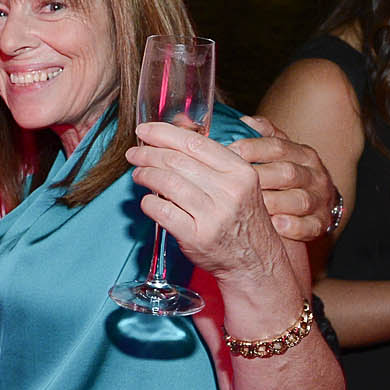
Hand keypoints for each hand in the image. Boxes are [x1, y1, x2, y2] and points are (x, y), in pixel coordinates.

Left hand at [128, 121, 289, 286]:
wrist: (255, 260)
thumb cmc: (241, 218)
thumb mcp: (239, 183)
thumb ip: (211, 159)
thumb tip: (173, 129)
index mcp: (240, 172)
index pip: (194, 143)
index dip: (164, 133)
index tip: (145, 130)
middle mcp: (229, 191)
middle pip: (176, 161)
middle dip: (148, 153)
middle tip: (134, 153)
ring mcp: (213, 215)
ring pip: (166, 183)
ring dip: (145, 175)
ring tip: (138, 174)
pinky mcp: (196, 237)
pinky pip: (162, 211)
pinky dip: (148, 202)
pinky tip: (147, 199)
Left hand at [233, 115, 339, 242]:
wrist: (320, 204)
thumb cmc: (288, 176)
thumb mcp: (281, 153)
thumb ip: (264, 136)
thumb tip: (244, 120)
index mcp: (302, 154)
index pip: (277, 146)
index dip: (252, 148)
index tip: (227, 152)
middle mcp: (314, 175)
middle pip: (287, 173)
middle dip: (258, 177)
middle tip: (230, 183)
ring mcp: (320, 200)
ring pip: (299, 200)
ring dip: (273, 202)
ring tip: (249, 206)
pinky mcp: (322, 223)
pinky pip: (310, 226)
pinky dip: (293, 226)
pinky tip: (275, 225)